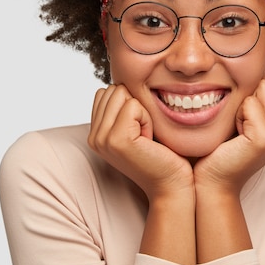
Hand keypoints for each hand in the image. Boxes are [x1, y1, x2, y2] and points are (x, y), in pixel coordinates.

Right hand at [88, 84, 193, 200]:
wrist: (171, 184)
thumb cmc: (161, 154)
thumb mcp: (136, 128)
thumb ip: (122, 108)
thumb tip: (121, 80)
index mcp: (95, 132)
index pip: (106, 92)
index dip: (130, 103)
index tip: (139, 130)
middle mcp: (93, 136)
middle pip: (114, 89)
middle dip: (135, 105)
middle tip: (144, 134)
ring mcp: (102, 138)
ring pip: (122, 94)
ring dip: (142, 111)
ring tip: (146, 136)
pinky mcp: (116, 139)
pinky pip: (133, 106)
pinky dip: (147, 119)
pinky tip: (149, 140)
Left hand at [194, 75, 264, 193]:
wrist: (215, 179)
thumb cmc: (225, 148)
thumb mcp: (248, 119)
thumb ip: (262, 99)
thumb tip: (262, 72)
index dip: (257, 93)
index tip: (247, 119)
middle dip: (250, 98)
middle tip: (241, 125)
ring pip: (261, 90)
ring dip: (243, 106)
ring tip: (239, 130)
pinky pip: (250, 103)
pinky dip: (237, 115)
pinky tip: (236, 135)